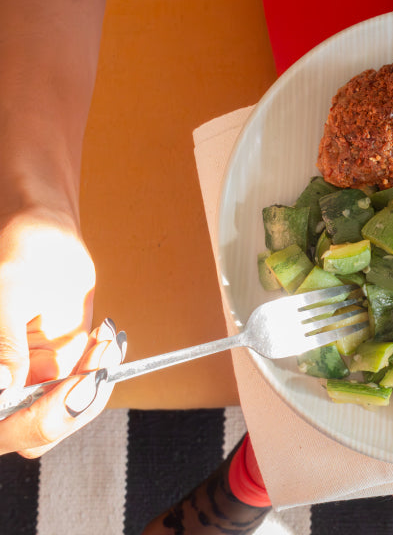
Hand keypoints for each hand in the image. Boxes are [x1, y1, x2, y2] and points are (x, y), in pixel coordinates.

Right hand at [0, 207, 123, 456]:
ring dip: (92, 384)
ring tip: (102, 342)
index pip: (3, 425)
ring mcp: (31, 381)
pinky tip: (104, 339)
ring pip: (65, 414)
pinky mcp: (58, 369)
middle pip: (33, 433)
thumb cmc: (18, 255)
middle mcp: (6, 385)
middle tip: (95, 370)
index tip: (71, 391)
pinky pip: (84, 388)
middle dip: (71, 406)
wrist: (44, 237)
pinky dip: (101, 370)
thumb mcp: (6, 292)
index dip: (31, 420)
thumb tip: (3, 381)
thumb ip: (3, 341)